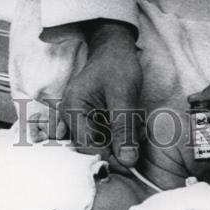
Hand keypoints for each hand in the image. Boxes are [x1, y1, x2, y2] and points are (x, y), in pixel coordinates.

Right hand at [58, 19, 142, 166]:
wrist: (114, 48)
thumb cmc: (116, 65)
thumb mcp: (123, 96)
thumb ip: (124, 129)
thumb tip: (128, 161)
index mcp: (73, 111)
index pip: (88, 147)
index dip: (110, 157)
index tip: (131, 160)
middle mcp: (72, 118)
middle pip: (94, 148)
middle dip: (118, 146)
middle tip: (137, 135)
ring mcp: (81, 119)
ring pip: (103, 144)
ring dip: (122, 139)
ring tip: (136, 124)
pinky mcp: (92, 119)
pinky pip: (107, 136)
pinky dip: (121, 133)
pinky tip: (133, 122)